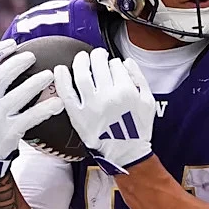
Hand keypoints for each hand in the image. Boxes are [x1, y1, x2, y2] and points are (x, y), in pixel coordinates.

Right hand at [0, 39, 62, 178]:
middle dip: (16, 64)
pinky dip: (45, 109)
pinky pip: (30, 118)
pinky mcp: (9, 133)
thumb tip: (9, 58)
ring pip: (17, 97)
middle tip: (33, 56)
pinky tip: (59, 104)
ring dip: (35, 84)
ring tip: (50, 75)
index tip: (13, 43)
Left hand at [54, 48, 154, 174]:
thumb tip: (125, 62)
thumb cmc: (138, 129)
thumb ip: (139, 78)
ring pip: (81, 74)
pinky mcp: (78, 115)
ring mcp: (91, 105)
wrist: (126, 153)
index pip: (116, 65)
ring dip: (80, 61)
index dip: (114, 62)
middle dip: (98, 55)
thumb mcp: (149, 102)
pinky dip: (62, 79)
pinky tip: (60, 69)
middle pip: (98, 64)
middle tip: (97, 55)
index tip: (113, 66)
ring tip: (82, 58)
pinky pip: (67, 93)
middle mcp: (108, 96)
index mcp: (127, 91)